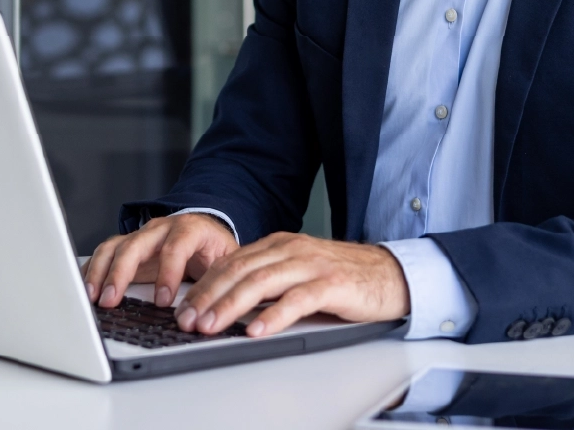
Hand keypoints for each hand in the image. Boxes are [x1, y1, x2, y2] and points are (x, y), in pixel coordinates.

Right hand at [83, 213, 237, 308]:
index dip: (167, 273)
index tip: (162, 300)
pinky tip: (87, 288)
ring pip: (115, 247)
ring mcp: (142, 235)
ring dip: (101, 272)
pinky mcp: (129, 245)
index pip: (176, 246)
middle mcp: (162, 229)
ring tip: (94, 297)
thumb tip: (208, 310)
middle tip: (112, 300)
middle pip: (136, 244)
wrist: (207, 234)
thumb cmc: (215, 251)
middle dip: (121, 273)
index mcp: (190, 229)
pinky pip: (105, 253)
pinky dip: (93, 270)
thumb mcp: (225, 263)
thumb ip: (216, 282)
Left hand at [173, 232, 409, 337]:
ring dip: (231, 306)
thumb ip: (269, 279)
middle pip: (240, 271)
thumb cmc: (342, 278)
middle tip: (188, 321)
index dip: (205, 286)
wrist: (390, 274)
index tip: (184, 309)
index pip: (232, 263)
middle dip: (209, 297)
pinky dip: (273, 316)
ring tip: (211, 326)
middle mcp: (291, 250)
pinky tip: (255, 330)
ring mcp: (311, 265)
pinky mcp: (331, 284)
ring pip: (261, 282)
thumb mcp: (298, 271)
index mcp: (279, 244)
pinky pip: (297, 300)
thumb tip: (228, 303)